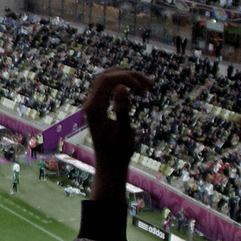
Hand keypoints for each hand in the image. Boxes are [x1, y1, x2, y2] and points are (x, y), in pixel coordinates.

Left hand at [83, 70, 150, 203]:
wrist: (110, 165)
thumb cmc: (119, 152)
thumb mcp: (124, 133)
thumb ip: (123, 110)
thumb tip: (121, 88)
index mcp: (94, 109)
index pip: (107, 80)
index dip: (127, 78)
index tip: (144, 89)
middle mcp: (90, 104)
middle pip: (107, 75)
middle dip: (129, 76)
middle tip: (150, 85)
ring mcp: (92, 104)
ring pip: (107, 78)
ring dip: (127, 78)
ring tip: (147, 86)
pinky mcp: (98, 106)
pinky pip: (107, 86)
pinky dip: (122, 83)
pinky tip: (138, 90)